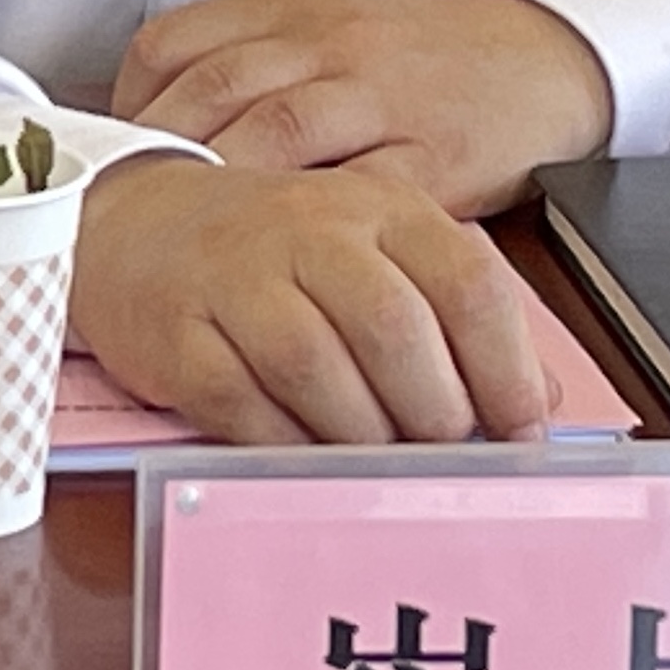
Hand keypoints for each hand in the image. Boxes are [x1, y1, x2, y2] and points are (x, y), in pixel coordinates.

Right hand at [68, 156, 549, 443]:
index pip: (466, 284)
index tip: (521, 431)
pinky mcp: (178, 332)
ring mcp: (237, 279)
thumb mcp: (376, 255)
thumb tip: (532, 399)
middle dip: (433, 411)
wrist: (137, 219)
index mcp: (378, 209)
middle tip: (442, 453)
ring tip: (377, 460)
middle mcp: (309, 232)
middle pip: (394, 329)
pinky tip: (305, 453)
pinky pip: (240, 403)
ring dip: (360, 436)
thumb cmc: (274, 250)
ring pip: (316, 367)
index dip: (505, 369)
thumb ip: (453, 317)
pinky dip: (283, 443)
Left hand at [111, 0, 611, 218]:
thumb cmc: (419, 53)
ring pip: (280, 130)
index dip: (128, 101)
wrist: (537, 57)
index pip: (177, 42)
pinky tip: (275, 257)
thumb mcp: (327, 22)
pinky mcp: (430, 157)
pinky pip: (359, 189)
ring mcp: (381, 97)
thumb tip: (147, 116)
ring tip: (181, 238)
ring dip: (222, 186)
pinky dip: (310, 224)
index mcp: (292, 9)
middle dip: (158, 150)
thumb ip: (248, 56)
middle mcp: (330, 43)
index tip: (103, 152)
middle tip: (119, 210)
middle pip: (216, 86)